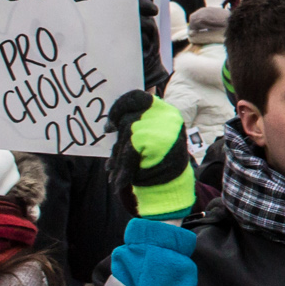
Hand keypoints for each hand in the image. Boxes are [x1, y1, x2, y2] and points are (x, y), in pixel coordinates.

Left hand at [105, 93, 194, 215]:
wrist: (175, 188)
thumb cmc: (158, 164)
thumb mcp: (148, 140)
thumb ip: (133, 128)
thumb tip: (109, 126)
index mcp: (165, 112)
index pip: (137, 97)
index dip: (119, 108)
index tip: (109, 128)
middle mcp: (166, 115)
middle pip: (129, 119)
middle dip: (117, 142)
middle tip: (111, 162)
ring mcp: (163, 126)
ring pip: (127, 135)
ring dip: (118, 158)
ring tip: (115, 175)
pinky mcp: (156, 140)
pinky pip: (129, 151)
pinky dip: (122, 169)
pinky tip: (119, 182)